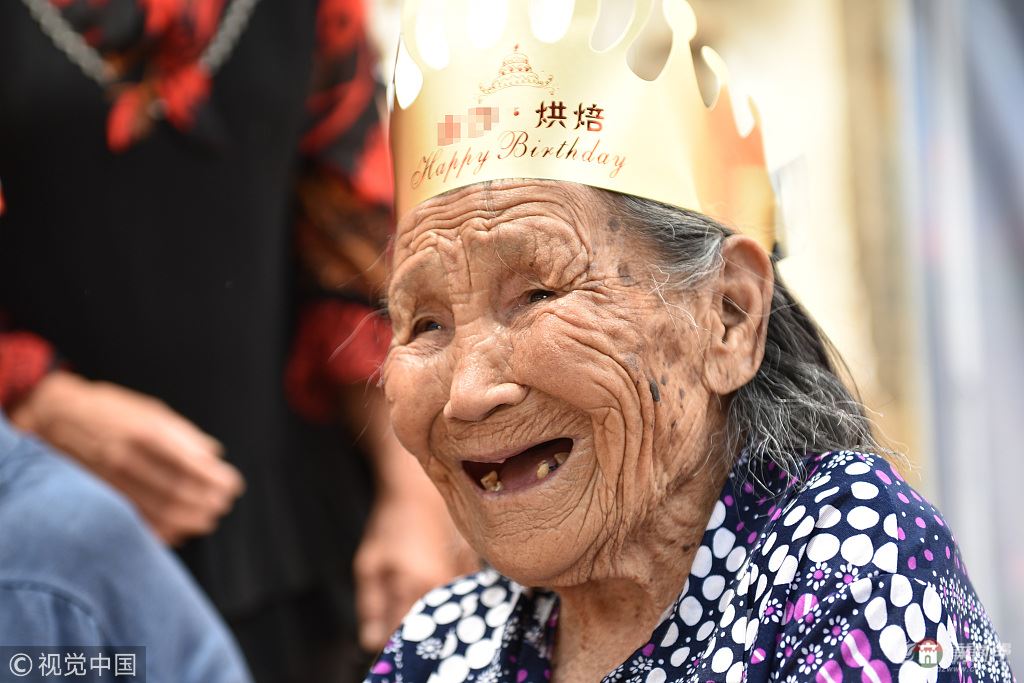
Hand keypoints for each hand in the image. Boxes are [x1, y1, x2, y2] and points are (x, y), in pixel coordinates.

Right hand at [10, 370, 244, 544]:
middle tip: (223, 504)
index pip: (192, 465)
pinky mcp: (98, 496)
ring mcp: (110, 480)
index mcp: (146, 433)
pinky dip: (160, 531)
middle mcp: (127, 458)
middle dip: (207, 503)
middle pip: (178, 492)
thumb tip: (214, 455)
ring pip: (157, 512)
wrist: (54, 417)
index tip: (233, 485)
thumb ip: (184, 434)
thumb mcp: (150, 410)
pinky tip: (178, 532)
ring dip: (190, 521)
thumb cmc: (111, 411)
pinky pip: (134, 522)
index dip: (217, 480)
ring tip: (208, 519)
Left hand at [354, 479, 478, 651]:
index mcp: (415, 586)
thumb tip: (371, 641)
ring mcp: (463, 576)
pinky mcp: (474, 568)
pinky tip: (438, 600)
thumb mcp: (369, 563)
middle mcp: (444, 585)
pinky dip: (450, 605)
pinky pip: (462, 598)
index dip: (391, 645)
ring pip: (448, 615)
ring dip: (433, 621)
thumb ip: (370, 606)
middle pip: (430, 628)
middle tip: (401, 636)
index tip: (384, 655)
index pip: (403, 633)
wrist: (420, 490)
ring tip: (419, 617)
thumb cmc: (390, 524)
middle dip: (415, 637)